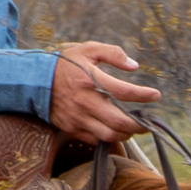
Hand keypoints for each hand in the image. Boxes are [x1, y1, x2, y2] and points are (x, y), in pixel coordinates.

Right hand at [46, 40, 166, 150]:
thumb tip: (134, 66)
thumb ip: (113, 54)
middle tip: (148, 123)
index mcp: (91, 80)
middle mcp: (86, 102)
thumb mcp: (88, 49)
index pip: (124, 92)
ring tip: (132, 128)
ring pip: (108, 135)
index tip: (156, 95)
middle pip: (120, 122)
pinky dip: (107, 138)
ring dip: (125, 134)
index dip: (144, 95)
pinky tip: (114, 131)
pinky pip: (94, 139)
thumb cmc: (64, 64)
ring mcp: (78, 118)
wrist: (34, 80)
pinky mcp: (71, 128)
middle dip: (138, 125)